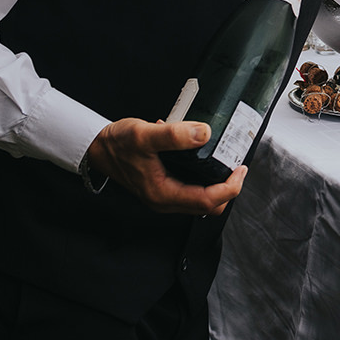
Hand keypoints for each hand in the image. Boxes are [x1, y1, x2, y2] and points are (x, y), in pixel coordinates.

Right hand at [85, 118, 245, 214]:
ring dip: (216, 184)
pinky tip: (201, 154)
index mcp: (163, 194)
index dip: (230, 187)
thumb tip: (204, 134)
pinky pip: (191, 189)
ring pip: (201, 199)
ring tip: (225, 159)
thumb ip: (174, 135)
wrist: (98, 147)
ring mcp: (164, 196)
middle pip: (209, 205)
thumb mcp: (145, 135)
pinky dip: (202, 177)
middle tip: (237, 165)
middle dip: (228, 188)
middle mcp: (165, 200)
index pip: (208, 200)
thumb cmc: (118, 143)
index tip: (241, 168)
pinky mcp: (163, 187)